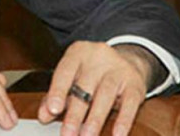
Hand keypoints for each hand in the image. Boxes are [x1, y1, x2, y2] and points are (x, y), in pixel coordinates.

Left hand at [38, 41, 159, 135]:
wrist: (128, 60)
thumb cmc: (92, 72)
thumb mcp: (73, 76)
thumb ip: (56, 95)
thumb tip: (44, 115)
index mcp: (78, 52)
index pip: (65, 71)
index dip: (58, 91)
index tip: (53, 109)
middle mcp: (98, 57)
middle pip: (85, 86)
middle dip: (75, 113)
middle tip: (67, 134)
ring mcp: (118, 69)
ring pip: (105, 94)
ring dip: (95, 119)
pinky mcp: (135, 84)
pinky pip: (130, 104)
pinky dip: (123, 121)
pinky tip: (117, 135)